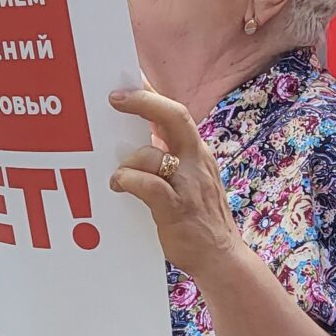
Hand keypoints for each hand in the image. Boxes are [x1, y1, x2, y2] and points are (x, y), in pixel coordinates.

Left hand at [109, 87, 236, 273]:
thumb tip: (141, 138)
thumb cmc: (199, 219)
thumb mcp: (189, 178)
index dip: (152, 92)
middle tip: (114, 98)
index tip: (129, 77)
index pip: (176, 112)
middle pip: (175, 117)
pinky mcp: (177, 209)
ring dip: (129, 160)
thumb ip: (170, 157)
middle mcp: (197, 162)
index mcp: (197, 152)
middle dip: (145, 103)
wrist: (221, 257)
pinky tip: (118, 185)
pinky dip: (130, 181)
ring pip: (155, 155)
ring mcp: (189, 185)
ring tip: (116, 173)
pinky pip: (150, 187)